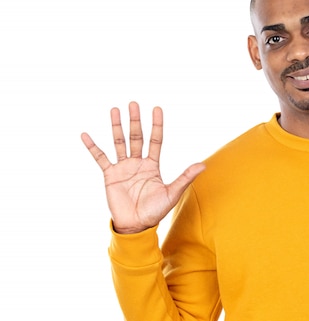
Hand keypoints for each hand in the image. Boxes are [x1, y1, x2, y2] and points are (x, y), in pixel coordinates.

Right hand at [81, 102, 205, 233]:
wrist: (136, 226)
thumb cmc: (155, 211)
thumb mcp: (172, 193)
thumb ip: (185, 178)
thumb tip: (203, 165)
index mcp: (153, 165)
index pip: (155, 140)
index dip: (156, 125)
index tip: (157, 108)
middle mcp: (138, 163)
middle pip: (136, 137)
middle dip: (135, 120)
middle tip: (134, 103)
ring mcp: (123, 168)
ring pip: (119, 142)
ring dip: (117, 127)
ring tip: (115, 109)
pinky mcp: (110, 175)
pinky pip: (100, 158)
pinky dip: (93, 147)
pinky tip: (85, 134)